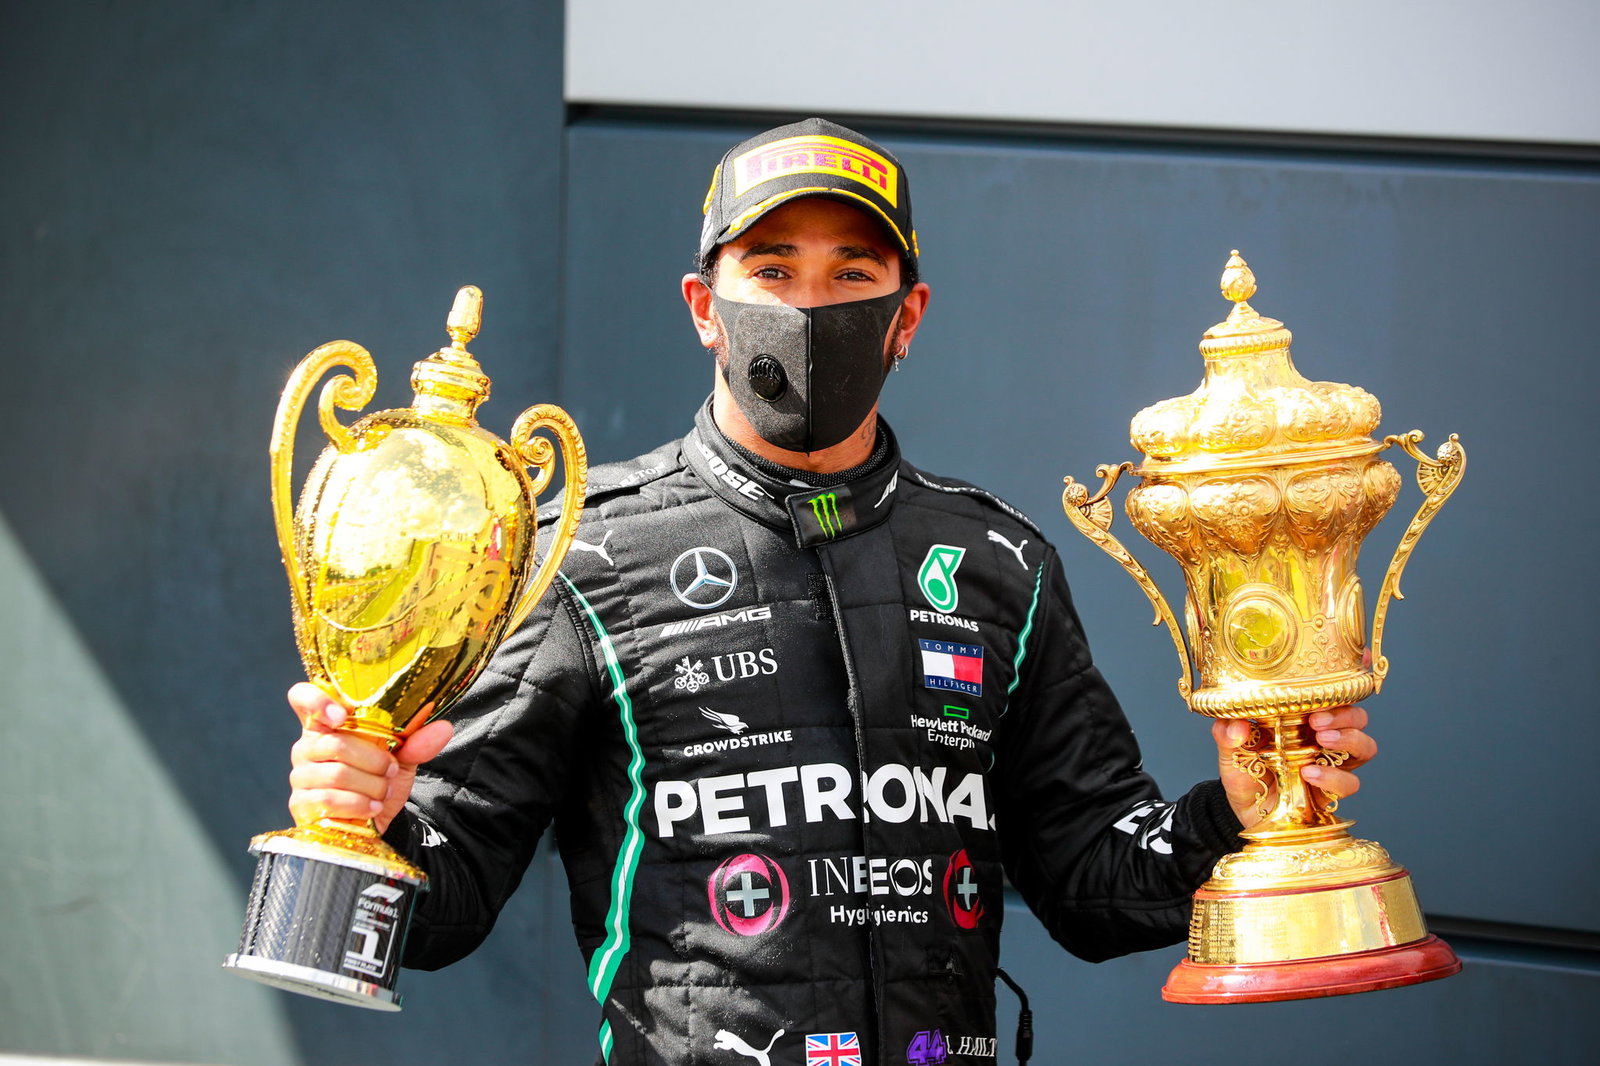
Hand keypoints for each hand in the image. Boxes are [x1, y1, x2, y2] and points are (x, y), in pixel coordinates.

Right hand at [286, 682, 454, 833]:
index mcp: (328, 724)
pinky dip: (360, 804)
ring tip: (382, 791)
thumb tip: (443, 728)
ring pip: (337, 774)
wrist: (377, 821)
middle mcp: (308, 746)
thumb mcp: (403, 758)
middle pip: (336, 744)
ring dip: (371, 785)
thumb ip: (417, 741)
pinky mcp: (301, 804)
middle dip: (373, 761)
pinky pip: (330, 800)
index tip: (342, 715)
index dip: (316, 700)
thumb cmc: (381, 780)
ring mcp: (301, 776)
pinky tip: (372, 807)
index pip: (303, 697)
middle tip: (390, 770)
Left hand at [1213, 705, 1376, 829]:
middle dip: (1345, 716)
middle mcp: (1322, 738)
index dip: (1333, 694)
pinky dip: (1334, 776)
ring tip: (1323, 741)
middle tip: (1319, 723)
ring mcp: (1331, 764)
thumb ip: (1226, 734)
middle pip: (1358, 718)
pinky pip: (1350, 782)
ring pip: (1364, 747)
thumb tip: (1236, 725)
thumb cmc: (1244, 771)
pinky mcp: (1332, 791)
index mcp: (1302, 719)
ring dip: (1349, 740)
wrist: (1243, 809)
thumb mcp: (1229, 750)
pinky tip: (1310, 773)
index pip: (1331, 698)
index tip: (1320, 698)